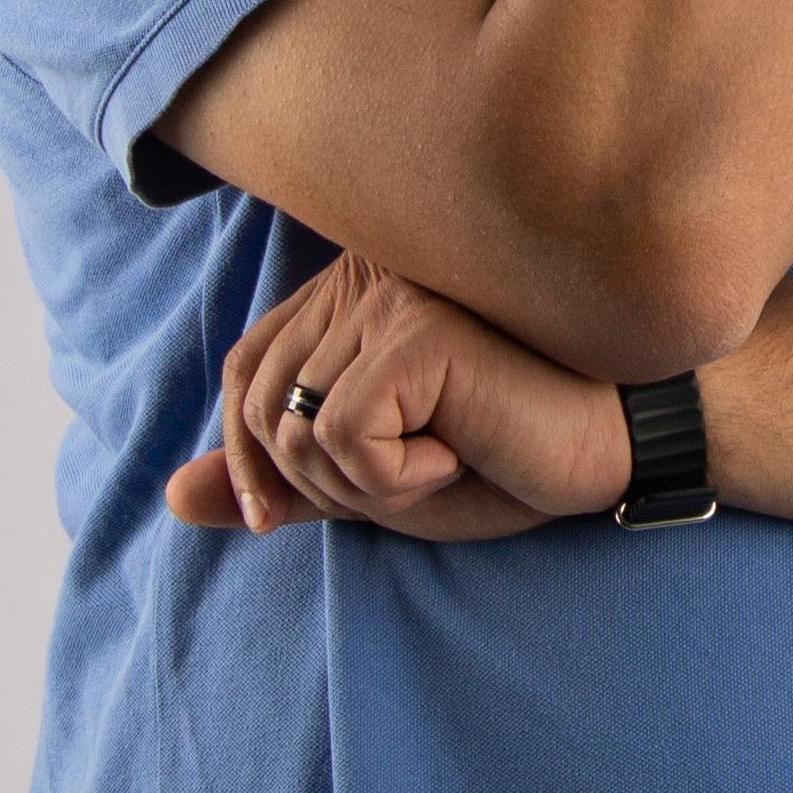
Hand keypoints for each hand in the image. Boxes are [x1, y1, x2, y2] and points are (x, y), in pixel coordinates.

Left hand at [165, 252, 630, 541]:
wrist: (622, 444)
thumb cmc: (513, 452)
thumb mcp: (380, 481)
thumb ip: (285, 479)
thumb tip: (170, 496)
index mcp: (355, 290)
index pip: (245, 367)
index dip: (243, 453)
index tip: (271, 518)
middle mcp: (366, 274)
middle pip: (259, 399)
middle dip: (304, 481)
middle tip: (399, 490)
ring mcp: (393, 294)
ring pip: (294, 423)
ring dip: (356, 484)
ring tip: (442, 464)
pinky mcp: (419, 328)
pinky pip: (342, 433)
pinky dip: (392, 477)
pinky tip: (466, 450)